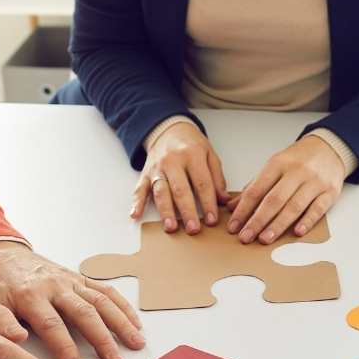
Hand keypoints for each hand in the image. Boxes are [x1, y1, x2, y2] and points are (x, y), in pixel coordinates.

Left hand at [0, 242, 144, 358]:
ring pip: (100, 301)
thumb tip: (16, 340)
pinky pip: (106, 291)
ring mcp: (70, 280)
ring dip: (121, 323)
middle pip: (84, 313)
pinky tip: (136, 323)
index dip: (65, 348)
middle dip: (102, 339)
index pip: (51, 324)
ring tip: (136, 344)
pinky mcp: (80, 277)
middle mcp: (54, 285)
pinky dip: (123, 307)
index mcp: (29, 294)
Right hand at [134, 119, 228, 234]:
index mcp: (192, 155)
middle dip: (187, 211)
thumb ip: (217, 177)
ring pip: (161, 191)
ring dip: (165, 211)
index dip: (208, 203)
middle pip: (180, 189)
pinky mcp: (145, 173)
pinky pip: (140, 188)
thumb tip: (223, 200)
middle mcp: (172, 161)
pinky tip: (135, 214)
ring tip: (171, 227)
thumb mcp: (210, 154)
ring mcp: (157, 168)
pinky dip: (136, 202)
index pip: (202, 183)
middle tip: (194, 229)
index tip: (213, 220)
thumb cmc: (192, 145)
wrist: (168, 129)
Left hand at [230, 135, 348, 244]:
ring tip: (265, 239)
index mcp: (278, 163)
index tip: (234, 226)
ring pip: (294, 206)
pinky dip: (307, 221)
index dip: (243, 210)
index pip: (256, 190)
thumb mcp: (274, 166)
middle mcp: (296, 172)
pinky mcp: (330, 192)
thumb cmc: (298, 160)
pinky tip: (297, 232)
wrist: (329, 148)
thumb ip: (255, 186)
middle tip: (246, 237)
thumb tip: (233, 207)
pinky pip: (318, 209)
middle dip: (258, 221)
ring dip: (278, 225)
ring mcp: (315, 182)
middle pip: (274, 200)